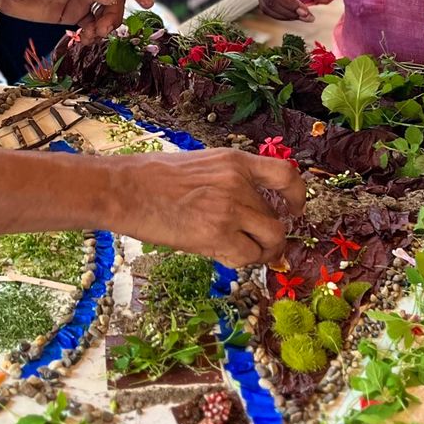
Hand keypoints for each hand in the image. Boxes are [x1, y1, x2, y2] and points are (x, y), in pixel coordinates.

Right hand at [119, 148, 303, 265]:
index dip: (299, 195)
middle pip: (276, 216)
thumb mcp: (201, 166)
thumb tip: (251, 211)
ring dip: (264, 252)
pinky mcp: (217, 235)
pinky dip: (242, 261)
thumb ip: (229, 183)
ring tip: (247, 254)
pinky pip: (247, 257)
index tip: (295, 209)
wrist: (125, 189)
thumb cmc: (153, 178)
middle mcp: (238, 183)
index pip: (286, 174)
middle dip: (270, 235)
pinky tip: (225, 256)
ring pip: (271, 239)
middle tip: (258, 245)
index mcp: (235, 161)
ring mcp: (230, 209)